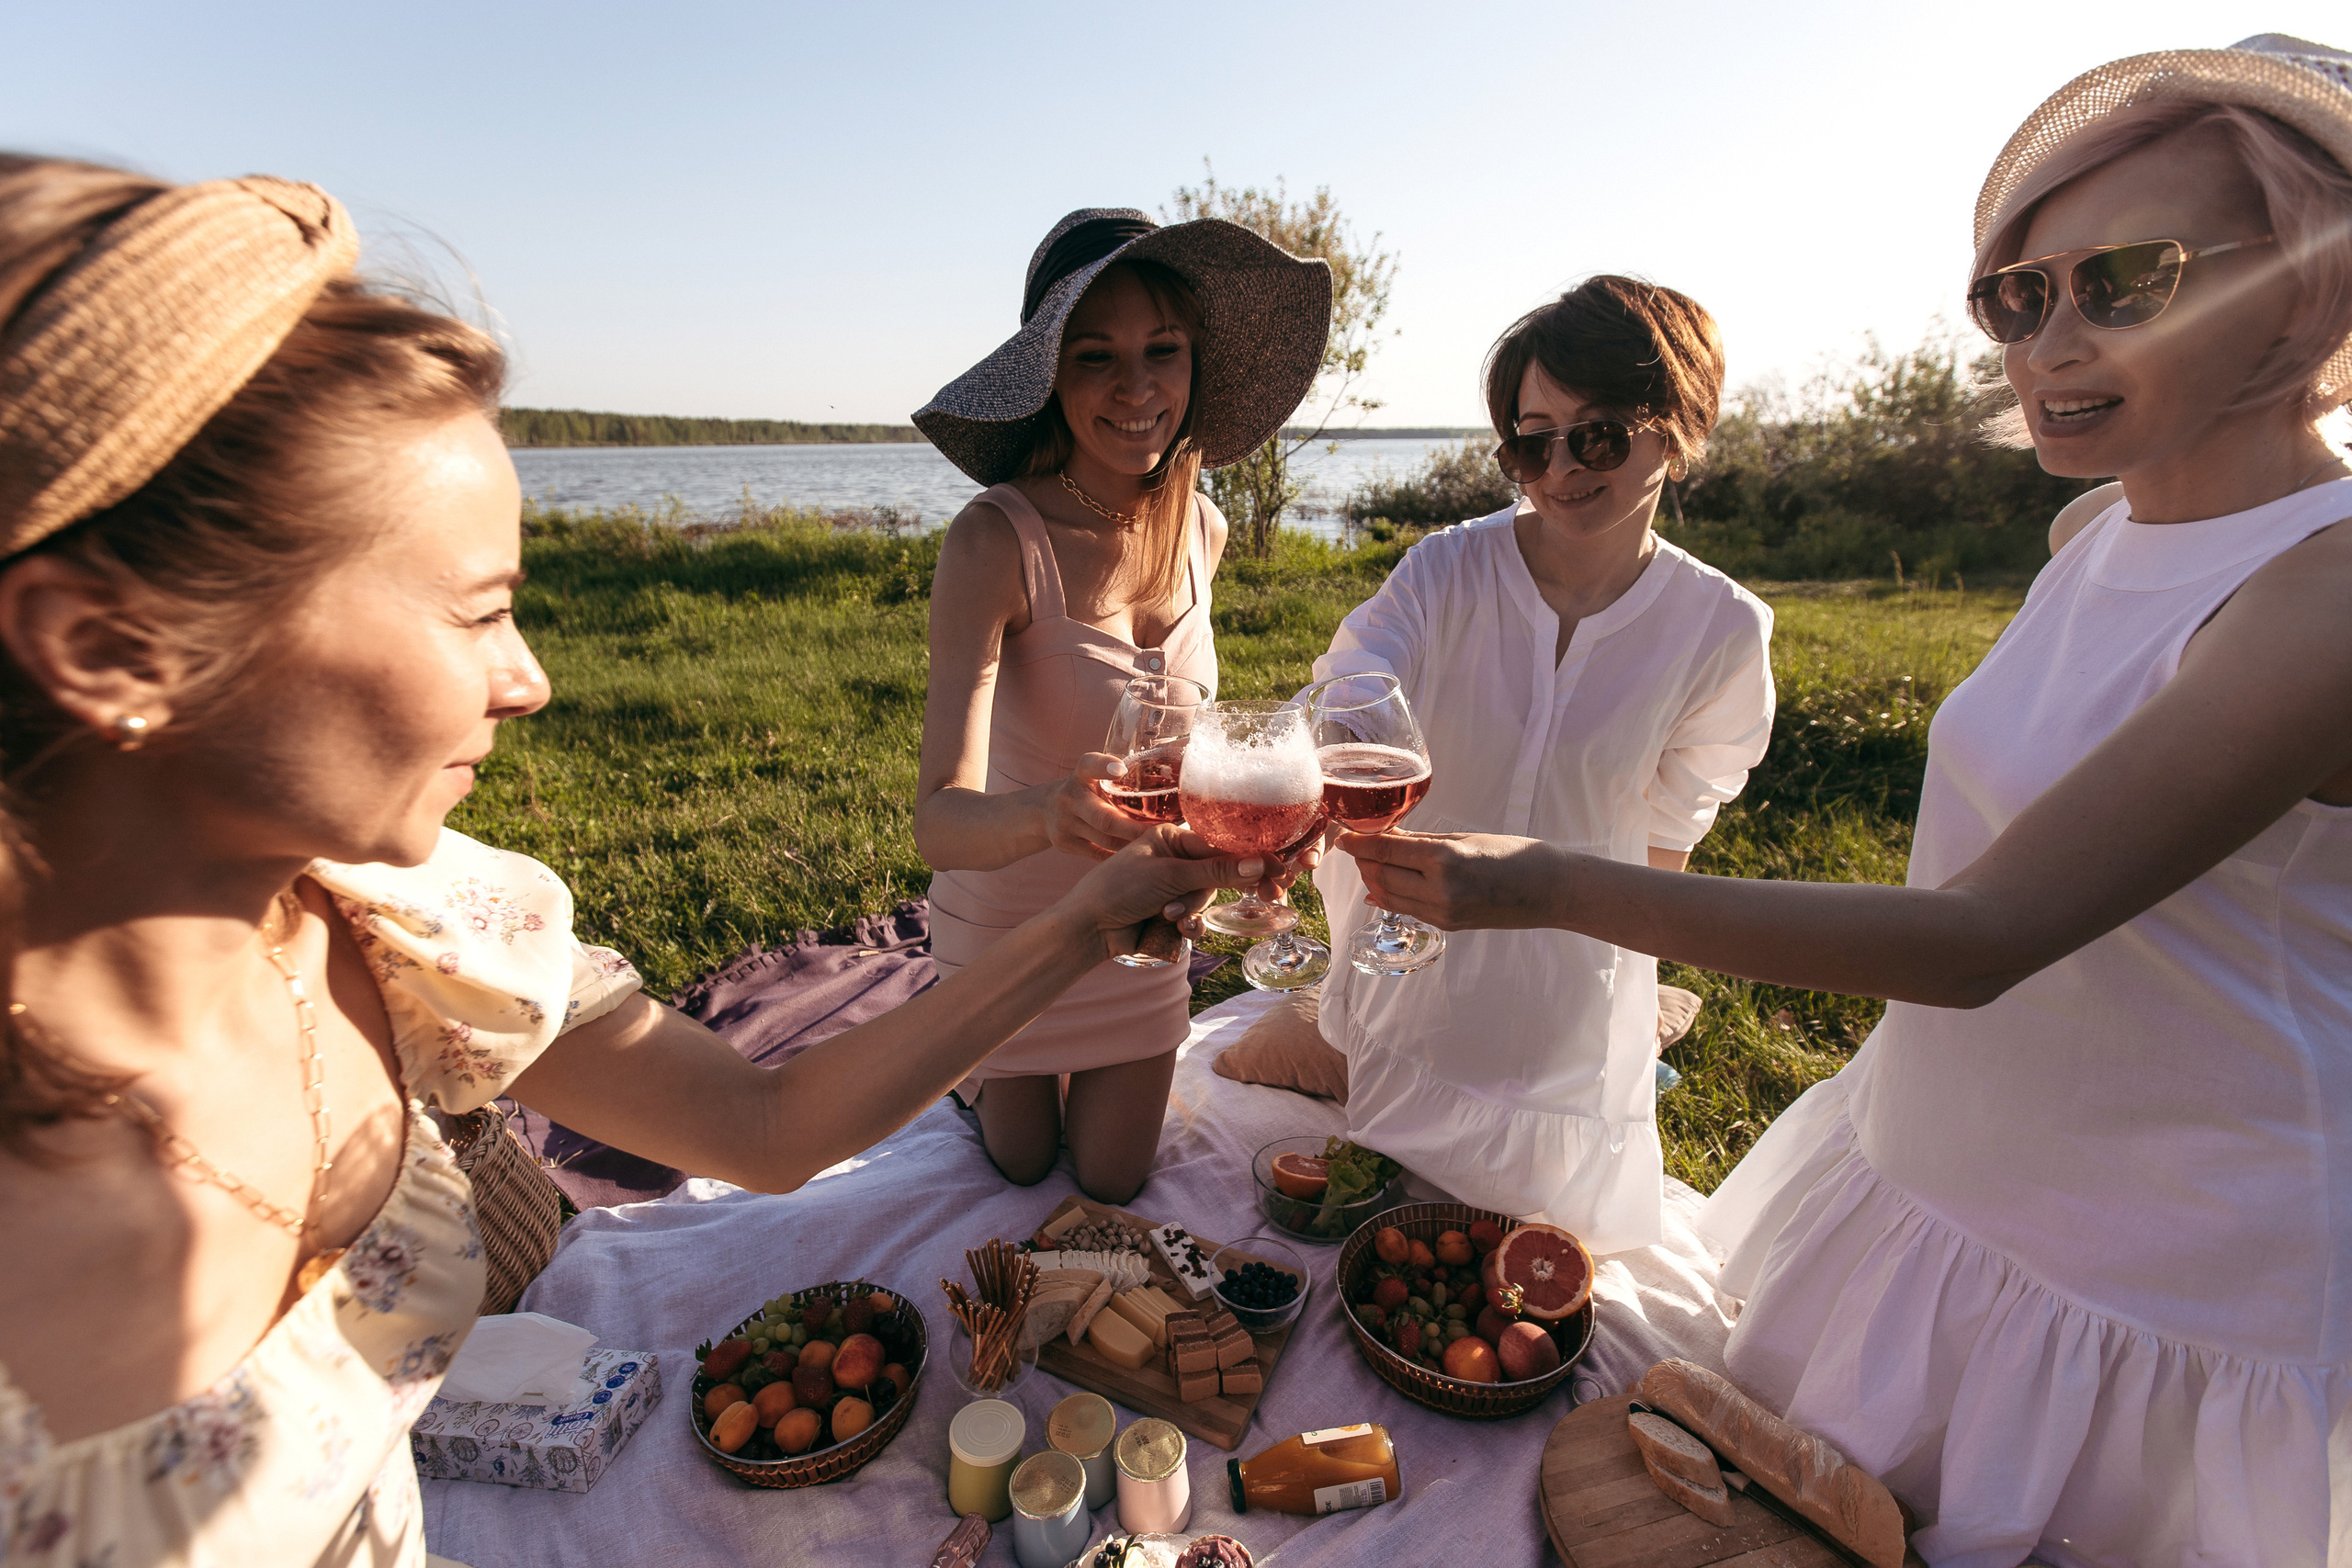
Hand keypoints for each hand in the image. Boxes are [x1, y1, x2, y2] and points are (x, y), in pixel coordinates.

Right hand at [1038, 753, 1155, 860]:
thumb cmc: (1085, 791)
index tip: (1120, 769)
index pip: (1088, 765)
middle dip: (1135, 828)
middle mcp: (1069, 797)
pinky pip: (1098, 854)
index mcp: (1080, 775)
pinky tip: (1139, 857)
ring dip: (1133, 844)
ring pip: (1105, 840)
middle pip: (1104, 818)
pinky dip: (1120, 857)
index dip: (1103, 766)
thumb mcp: (1094, 776)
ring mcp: (1064, 823)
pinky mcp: (1065, 844)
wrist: (1043, 811)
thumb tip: (1172, 769)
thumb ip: (1119, 776)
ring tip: (1159, 846)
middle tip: (1163, 832)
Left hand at [1059, 826, 1267, 961]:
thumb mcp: (1170, 876)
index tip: (1277, 870)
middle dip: (1206, 892)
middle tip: (1246, 899)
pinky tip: (1173, 930)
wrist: (1089, 928)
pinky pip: (1196, 921)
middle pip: (1217, 876)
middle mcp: (1174, 860)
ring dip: (1190, 910)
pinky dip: (1188, 927)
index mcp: (1172, 838)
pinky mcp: (1170, 915)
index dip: (1248, 860)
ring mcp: (1172, 889)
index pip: (1219, 846)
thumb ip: (1217, 872)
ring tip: (1166, 915)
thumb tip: (1259, 864)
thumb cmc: (1119, 888)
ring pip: (1206, 900)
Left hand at [1336, 829, 1569, 930]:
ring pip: (1388, 897)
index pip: (1386, 850)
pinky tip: (1380, 888)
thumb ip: (1422, 840)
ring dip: (1373, 879)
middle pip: (1380, 875)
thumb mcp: (1465, 838)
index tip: (1343, 836)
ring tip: (1370, 862)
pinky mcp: (1448, 926)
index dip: (1358, 843)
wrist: (1550, 891)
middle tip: (1356, 845)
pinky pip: (1407, 910)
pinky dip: (1389, 897)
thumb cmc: (1514, 855)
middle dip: (1363, 860)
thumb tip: (1386, 836)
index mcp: (1444, 860)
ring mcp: (1442, 913)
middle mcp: (1439, 890)